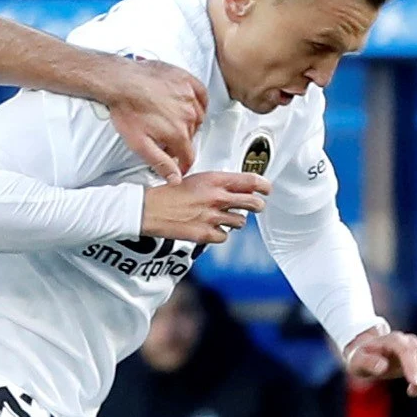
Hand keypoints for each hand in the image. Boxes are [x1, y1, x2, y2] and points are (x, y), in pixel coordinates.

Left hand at [100, 57, 204, 179]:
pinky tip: (189, 105)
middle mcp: (188, 115)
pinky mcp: (186, 81)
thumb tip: (175, 178)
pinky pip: (202, 95)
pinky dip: (198, 102)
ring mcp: (189, 96)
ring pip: (198, 117)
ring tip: (173, 122)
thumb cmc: (126, 109)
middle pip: (191, 137)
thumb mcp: (139, 144)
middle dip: (180, 142)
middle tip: (166, 141)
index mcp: (178, 133)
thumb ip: (160, 163)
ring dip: (188, 123)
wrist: (120, 81)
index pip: (189, 156)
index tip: (179, 165)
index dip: (182, 164)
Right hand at [141, 171, 266, 244]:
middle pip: (253, 203)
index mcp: (214, 180)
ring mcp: (212, 216)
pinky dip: (219, 234)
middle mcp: (216, 197)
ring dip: (235, 221)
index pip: (250, 181)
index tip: (267, 189)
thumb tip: (237, 189)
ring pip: (240, 222)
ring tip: (223, 218)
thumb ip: (217, 184)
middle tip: (256, 206)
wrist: (149, 209)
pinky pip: (224, 236)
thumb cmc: (169, 193)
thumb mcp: (195, 179)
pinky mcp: (206, 233)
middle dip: (257, 206)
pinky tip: (210, 228)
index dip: (264, 186)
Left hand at [343, 327, 416, 396]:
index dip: (413, 367)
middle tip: (412, 393)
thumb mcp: (356, 361)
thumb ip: (367, 362)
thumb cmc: (361, 357)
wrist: (369, 351)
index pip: (408, 351)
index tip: (415, 384)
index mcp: (393, 341)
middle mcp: (409, 341)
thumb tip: (382, 366)